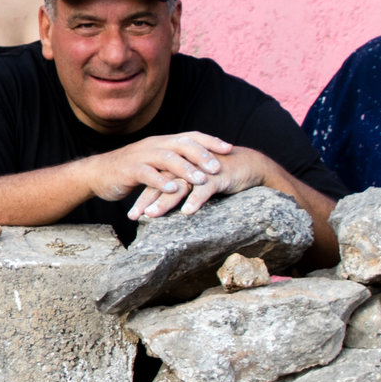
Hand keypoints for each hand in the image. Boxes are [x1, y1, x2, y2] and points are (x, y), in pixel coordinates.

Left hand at [127, 142, 278, 221]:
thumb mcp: (196, 182)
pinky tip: (186, 212)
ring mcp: (201, 169)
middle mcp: (187, 165)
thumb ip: (181, 190)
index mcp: (180, 165)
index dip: (142, 197)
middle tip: (133, 216)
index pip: (155, 180)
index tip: (131, 215)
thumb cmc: (220, 176)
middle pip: (161, 182)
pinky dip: (195, 199)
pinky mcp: (218, 175)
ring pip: (179, 186)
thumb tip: (163, 207)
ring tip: (151, 215)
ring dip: (164, 201)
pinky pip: (204, 189)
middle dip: (146, 200)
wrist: (249, 165)